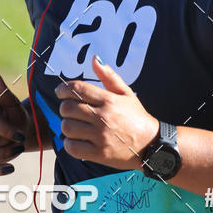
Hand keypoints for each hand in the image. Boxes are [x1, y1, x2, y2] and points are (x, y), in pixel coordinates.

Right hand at [0, 68, 31, 175]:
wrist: (19, 130)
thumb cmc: (15, 115)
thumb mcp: (11, 102)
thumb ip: (0, 90)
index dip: (6, 130)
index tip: (20, 133)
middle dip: (7, 144)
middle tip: (20, 142)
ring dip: (4, 156)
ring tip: (18, 150)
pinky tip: (11, 168)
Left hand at [55, 56, 158, 170]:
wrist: (152, 145)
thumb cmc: (137, 118)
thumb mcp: (126, 93)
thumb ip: (109, 76)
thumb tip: (95, 59)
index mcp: (109, 100)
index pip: (77, 89)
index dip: (63, 88)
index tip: (60, 91)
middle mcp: (103, 117)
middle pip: (67, 108)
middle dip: (65, 108)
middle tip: (71, 111)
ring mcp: (100, 136)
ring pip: (67, 127)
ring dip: (67, 125)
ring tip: (75, 126)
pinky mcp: (99, 153)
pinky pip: (72, 147)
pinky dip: (70, 143)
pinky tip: (77, 140)